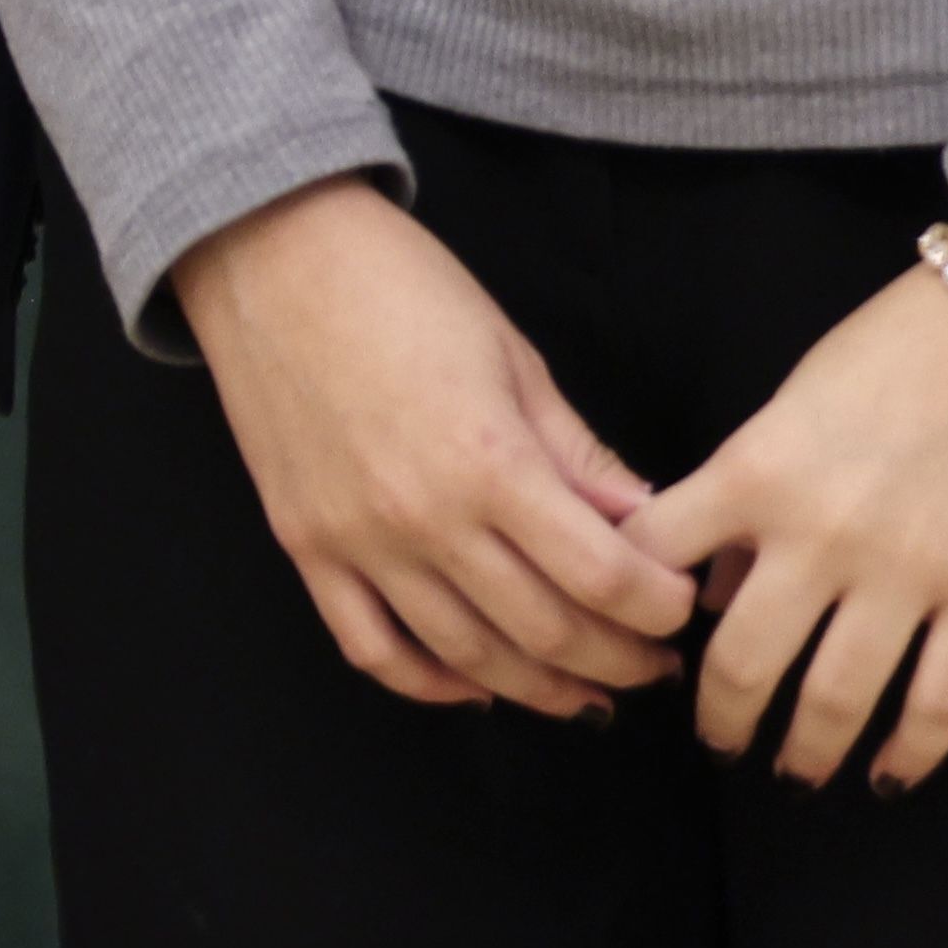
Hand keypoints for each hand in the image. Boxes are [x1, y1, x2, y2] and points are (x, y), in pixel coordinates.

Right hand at [170, 178, 695, 714]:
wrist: (269, 255)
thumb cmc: (400, 288)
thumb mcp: (516, 359)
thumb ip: (580, 456)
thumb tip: (648, 523)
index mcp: (489, 461)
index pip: (601, 576)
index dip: (657, 610)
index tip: (679, 611)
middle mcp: (423, 518)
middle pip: (544, 630)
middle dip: (617, 660)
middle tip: (654, 663)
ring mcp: (357, 542)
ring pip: (465, 657)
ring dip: (539, 688)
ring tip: (587, 692)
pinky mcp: (306, 547)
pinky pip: (370, 647)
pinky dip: (428, 684)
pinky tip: (475, 685)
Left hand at [620, 254, 947, 788]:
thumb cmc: (902, 346)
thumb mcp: (791, 403)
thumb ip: (742, 492)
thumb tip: (709, 584)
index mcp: (754, 474)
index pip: (654, 564)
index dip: (630, 615)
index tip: (637, 650)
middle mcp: (821, 536)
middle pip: (741, 663)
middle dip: (719, 718)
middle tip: (716, 744)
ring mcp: (911, 575)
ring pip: (835, 700)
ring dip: (804, 751)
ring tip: (791, 772)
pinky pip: (942, 702)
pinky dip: (910, 753)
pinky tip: (890, 776)